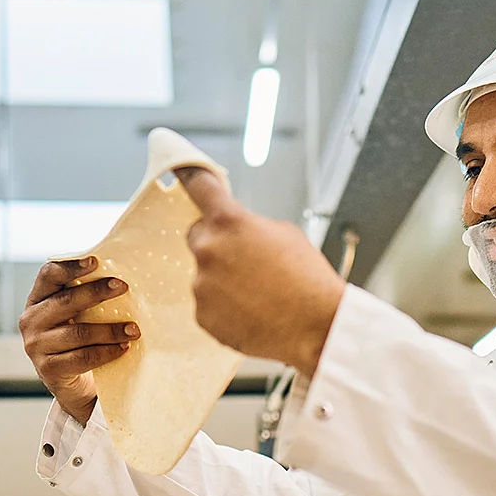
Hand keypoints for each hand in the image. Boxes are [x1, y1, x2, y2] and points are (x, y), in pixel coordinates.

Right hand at [18, 256, 138, 424]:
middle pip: (65, 302)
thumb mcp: (76, 315)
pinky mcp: (49, 368)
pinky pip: (82, 358)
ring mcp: (36, 346)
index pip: (49, 275)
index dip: (71, 266)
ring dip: (109, 330)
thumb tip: (120, 277)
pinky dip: (106, 352)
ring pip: (77, 333)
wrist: (71, 384)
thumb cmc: (78, 341)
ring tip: (133, 329)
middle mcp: (31, 321)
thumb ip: (86, 297)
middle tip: (123, 287)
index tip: (95, 261)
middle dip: (96, 292)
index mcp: (37, 300)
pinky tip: (123, 347)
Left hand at [180, 166, 345, 374]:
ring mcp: (202, 285)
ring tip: (257, 293)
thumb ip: (251, 226)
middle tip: (246, 260)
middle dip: (217, 243)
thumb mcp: (285, 234)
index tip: (179, 169)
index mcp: (229, 222)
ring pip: (205, 274)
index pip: (200, 187)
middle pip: (198, 236)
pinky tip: (251, 311)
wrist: (316, 326)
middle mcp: (209, 250)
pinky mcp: (203, 315)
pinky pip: (208, 305)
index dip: (190, 175)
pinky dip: (225, 307)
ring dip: (223, 279)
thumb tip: (238, 232)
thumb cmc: (307, 280)